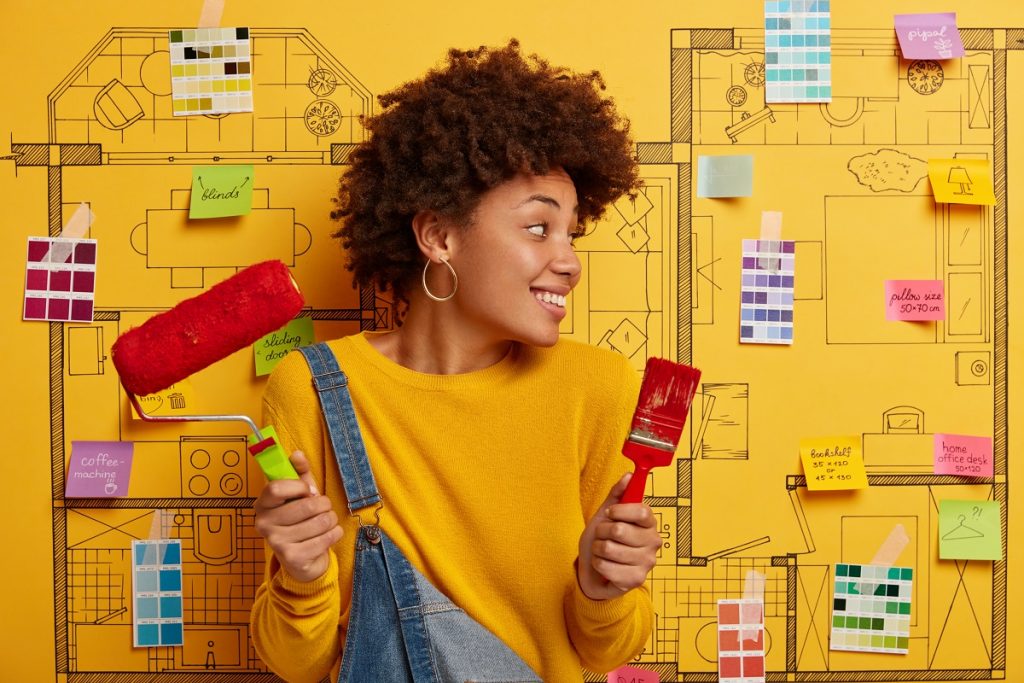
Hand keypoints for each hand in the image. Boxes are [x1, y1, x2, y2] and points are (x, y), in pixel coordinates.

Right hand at [253, 450, 342, 582]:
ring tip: (325, 523)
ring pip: (321, 521)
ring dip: (331, 520)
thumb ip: (299, 472)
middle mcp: (264, 524)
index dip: (300, 487)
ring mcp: (277, 543)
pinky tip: (328, 535)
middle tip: (322, 509)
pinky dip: (335, 534)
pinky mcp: (293, 558)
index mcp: (262, 505)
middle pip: (308, 505)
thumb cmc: (301, 520)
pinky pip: (327, 537)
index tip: (307, 491)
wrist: (303, 559)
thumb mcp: (300, 494)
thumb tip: (297, 454)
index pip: (277, 488)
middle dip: (324, 505)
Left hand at [577, 473, 659, 599]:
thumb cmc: (603, 540)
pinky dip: (598, 564)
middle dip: (602, 532)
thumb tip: (629, 476)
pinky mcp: (636, 580)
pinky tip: (604, 566)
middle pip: (620, 530)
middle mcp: (653, 542)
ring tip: (603, 551)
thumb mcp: (606, 514)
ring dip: (598, 549)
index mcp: (649, 523)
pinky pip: (606, 566)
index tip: (609, 514)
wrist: (595, 570)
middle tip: (602, 536)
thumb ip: (617, 495)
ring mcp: (647, 563)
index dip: (620, 511)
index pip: (641, 511)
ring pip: (609, 548)